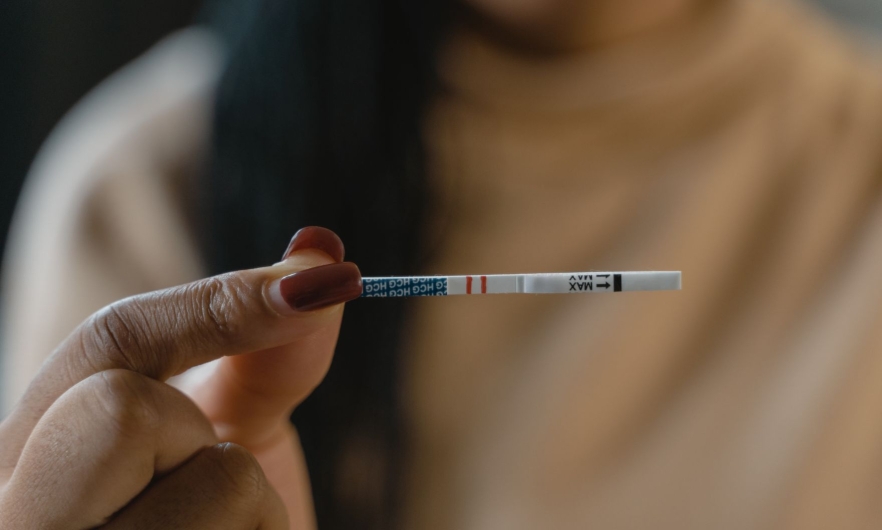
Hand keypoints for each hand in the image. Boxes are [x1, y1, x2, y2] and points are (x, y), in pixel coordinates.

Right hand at [0, 227, 360, 528]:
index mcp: (35, 452)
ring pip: (220, 485)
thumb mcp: (224, 436)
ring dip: (256, 517)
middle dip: (208, 442)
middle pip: (124, 406)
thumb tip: (323, 251)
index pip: (107, 342)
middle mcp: (23, 510)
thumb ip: (264, 349)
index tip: (324, 278)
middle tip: (208, 488)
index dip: (221, 302)